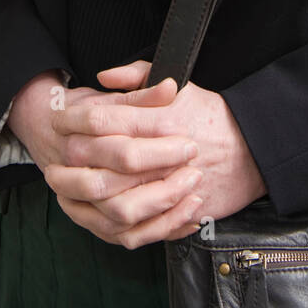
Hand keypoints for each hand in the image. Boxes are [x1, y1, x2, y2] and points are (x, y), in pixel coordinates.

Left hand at [43, 60, 267, 248]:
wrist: (252, 150)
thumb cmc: (211, 116)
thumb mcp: (181, 84)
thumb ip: (140, 77)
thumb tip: (105, 77)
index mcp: (159, 121)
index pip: (103, 121)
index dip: (74, 122)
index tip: (58, 121)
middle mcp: (162, 156)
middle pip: (102, 165)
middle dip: (72, 165)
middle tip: (54, 161)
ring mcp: (170, 189)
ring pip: (114, 205)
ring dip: (84, 198)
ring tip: (64, 189)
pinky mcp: (175, 215)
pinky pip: (136, 230)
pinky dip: (110, 225)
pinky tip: (93, 212)